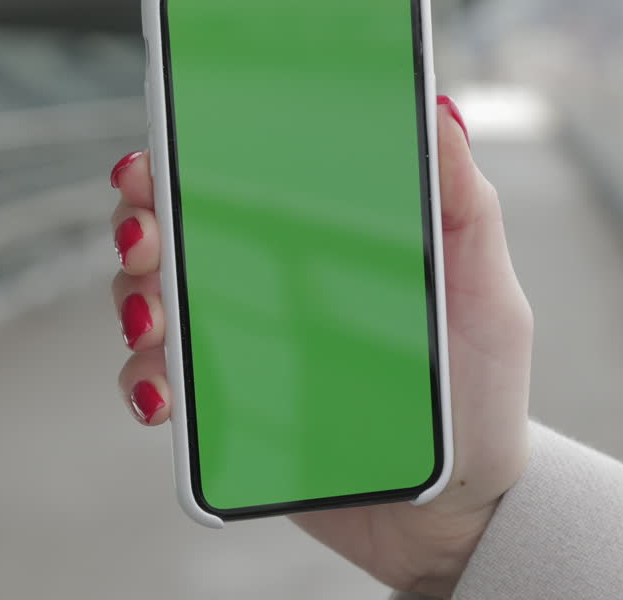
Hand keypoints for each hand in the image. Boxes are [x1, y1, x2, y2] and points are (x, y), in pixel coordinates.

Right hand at [111, 96, 532, 596]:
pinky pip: (164, 386)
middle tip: (144, 233)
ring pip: (155, 302)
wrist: (460, 514)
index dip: (191, 154)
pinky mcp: (229, 411)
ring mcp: (246, 346)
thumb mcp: (489, 296)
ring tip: (155, 318)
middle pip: (179, 231)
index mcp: (325, 240)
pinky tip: (161, 393)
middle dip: (142, 220)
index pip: (246, 177)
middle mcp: (271, 283)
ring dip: (133, 298)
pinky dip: (145, 381)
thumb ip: (466, 207)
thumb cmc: (480, 397)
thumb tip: (440, 108)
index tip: (162, 151)